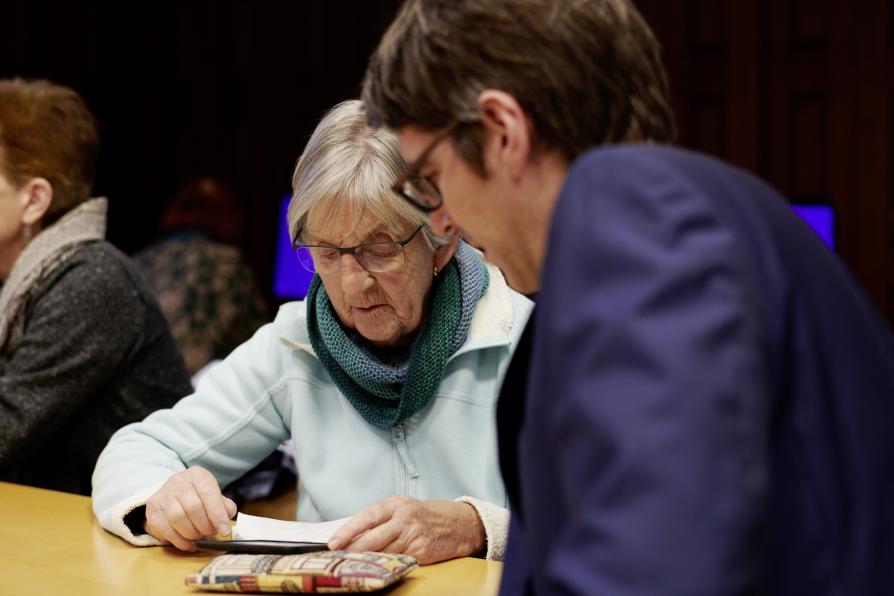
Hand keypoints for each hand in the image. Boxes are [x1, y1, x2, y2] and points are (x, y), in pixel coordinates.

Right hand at [144, 466, 236, 551]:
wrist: (173, 494)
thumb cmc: (198, 497)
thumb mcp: (214, 496)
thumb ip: (224, 506)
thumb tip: (227, 515)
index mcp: (197, 475)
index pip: (208, 493)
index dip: (218, 514)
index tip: (225, 531)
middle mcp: (178, 481)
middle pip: (193, 507)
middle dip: (205, 526)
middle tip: (211, 533)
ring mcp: (162, 495)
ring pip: (178, 518)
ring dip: (193, 534)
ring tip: (200, 536)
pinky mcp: (153, 511)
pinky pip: (166, 530)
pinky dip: (180, 541)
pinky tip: (189, 543)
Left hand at [327, 495, 484, 564]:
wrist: (458, 524)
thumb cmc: (423, 516)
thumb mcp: (402, 509)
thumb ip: (380, 520)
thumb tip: (351, 535)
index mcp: (396, 503)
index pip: (367, 516)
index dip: (349, 530)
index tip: (333, 542)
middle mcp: (405, 518)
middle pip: (373, 537)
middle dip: (352, 549)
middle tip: (336, 558)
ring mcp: (413, 535)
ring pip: (383, 552)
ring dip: (365, 559)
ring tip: (349, 565)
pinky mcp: (421, 552)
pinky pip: (397, 561)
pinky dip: (383, 565)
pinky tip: (373, 569)